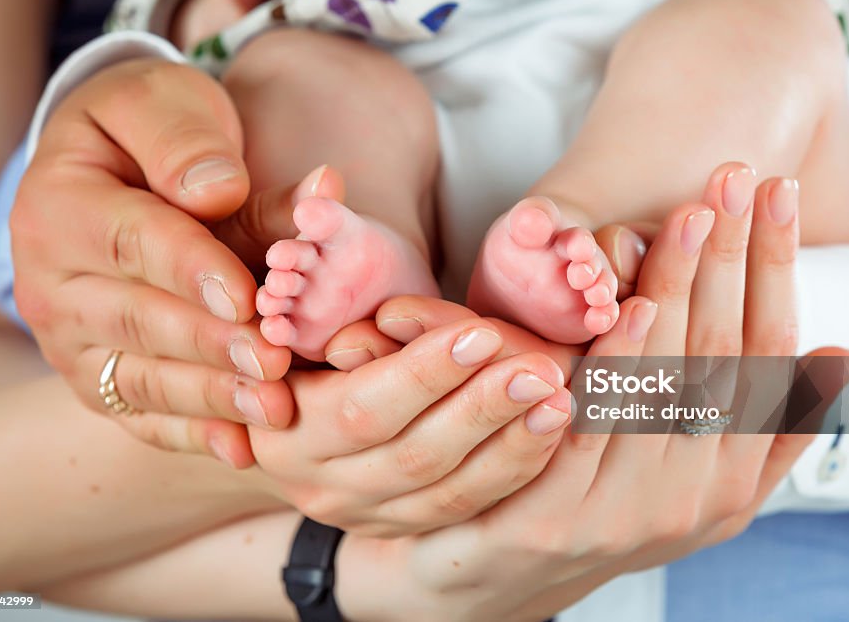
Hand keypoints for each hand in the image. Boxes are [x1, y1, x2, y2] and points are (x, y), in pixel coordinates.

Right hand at [11, 59, 301, 466]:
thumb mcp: (159, 102)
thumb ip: (185, 140)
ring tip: (274, 409)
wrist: (109, 170)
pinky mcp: (102, 378)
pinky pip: (144, 413)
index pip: (134, 241)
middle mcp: (53, 283)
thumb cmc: (148, 131)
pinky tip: (241, 449)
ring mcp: (73, 340)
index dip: (194, 270)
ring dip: (213, 397)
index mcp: (60, 205)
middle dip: (212, 344)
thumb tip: (217, 188)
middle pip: (140, 319)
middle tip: (275, 362)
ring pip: (145, 376)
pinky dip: (193, 433)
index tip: (248, 296)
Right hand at [246, 313, 574, 536]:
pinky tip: (551, 434)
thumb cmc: (303, 364)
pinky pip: (467, 510)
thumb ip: (351, 332)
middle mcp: (324, 488)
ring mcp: (367, 517)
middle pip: (414, 456)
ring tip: (558, 400)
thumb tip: (394, 321)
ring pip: (448, 493)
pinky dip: (514, 471)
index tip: (482, 333)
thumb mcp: (304, 342)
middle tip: (539, 370)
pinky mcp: (405, 529)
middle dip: (482, 410)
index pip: (363, 408)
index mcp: (290, 434)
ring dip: (511, 446)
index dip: (424, 372)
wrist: (295, 438)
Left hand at [335, 165, 848, 621]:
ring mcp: (625, 512)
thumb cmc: (615, 508)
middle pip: (720, 358)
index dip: (776, 272)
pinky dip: (615, 367)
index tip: (777, 196)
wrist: (513, 580)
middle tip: (730, 182)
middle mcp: (691, 496)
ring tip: (692, 224)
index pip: (766, 355)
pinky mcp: (556, 518)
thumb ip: (774, 426)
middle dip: (729, 261)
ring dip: (680, 298)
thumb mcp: (708, 484)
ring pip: (663, 386)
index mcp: (732, 476)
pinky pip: (589, 429)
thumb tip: (842, 353)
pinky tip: (627, 308)